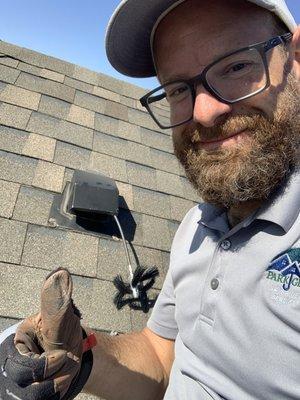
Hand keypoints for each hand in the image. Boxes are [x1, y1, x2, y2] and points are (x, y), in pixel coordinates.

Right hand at [0, 268, 92, 399]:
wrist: (74, 351)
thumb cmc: (64, 332)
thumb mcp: (61, 316)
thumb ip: (56, 301)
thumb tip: (60, 273)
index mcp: (17, 343)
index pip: (20, 365)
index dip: (44, 364)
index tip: (63, 354)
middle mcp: (13, 364)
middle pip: (22, 383)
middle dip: (52, 374)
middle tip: (68, 362)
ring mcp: (19, 382)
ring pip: (30, 397)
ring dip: (55, 385)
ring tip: (66, 372)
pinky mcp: (29, 393)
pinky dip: (55, 393)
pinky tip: (62, 381)